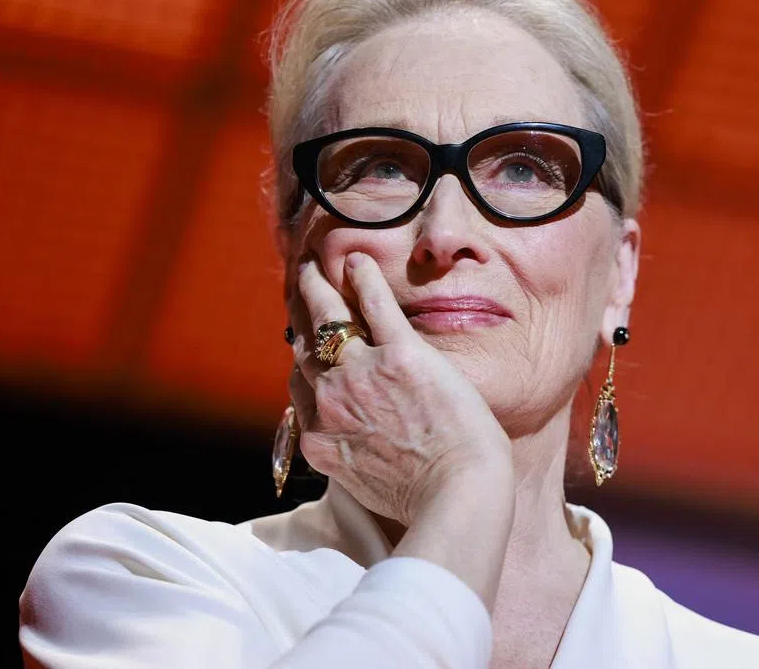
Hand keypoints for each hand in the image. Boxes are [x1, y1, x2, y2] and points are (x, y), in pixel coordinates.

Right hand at [288, 252, 511, 526]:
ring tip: (312, 268)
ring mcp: (362, 373)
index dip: (305, 362)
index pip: (301, 386)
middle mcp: (330, 399)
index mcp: (321, 435)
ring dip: (316, 288)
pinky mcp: (402, 353)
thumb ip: (348, 453)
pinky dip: (363, 277)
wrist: (457, 496)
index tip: (306, 345)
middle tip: (301, 289)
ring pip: (327, 318)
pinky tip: (358, 260)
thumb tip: (349, 442)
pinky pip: (374, 304)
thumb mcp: (364, 483)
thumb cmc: (423, 499)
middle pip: (307, 347)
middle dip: (301, 316)